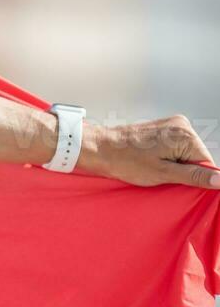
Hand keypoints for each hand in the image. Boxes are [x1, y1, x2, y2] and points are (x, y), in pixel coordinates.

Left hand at [82, 116, 219, 189]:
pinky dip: (168, 157)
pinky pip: (176, 147)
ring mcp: (172, 125)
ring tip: (154, 165)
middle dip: (184, 170)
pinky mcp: (163, 128)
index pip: (207, 164)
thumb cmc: (126, 161)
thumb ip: (194, 175)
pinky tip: (152, 159)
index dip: (194, 177)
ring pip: (187, 154)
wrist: (100, 148)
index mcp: (185, 135)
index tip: (177, 181)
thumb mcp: (163, 173)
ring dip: (175, 164)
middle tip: (161, 173)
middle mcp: (181, 125)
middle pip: (197, 157)